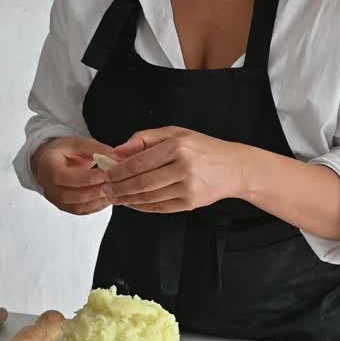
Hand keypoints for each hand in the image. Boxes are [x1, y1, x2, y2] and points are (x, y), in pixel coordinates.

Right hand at [30, 136, 119, 214]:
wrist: (50, 161)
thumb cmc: (64, 151)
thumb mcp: (78, 143)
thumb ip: (96, 150)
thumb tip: (116, 157)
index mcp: (48, 166)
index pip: (64, 176)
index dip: (86, 178)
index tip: (105, 174)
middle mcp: (47, 185)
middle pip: (69, 196)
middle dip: (93, 192)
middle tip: (112, 186)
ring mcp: (54, 199)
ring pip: (76, 207)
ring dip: (96, 201)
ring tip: (113, 192)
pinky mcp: (63, 206)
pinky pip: (80, 211)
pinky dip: (96, 207)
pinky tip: (108, 199)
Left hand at [105, 127, 252, 212]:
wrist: (235, 168)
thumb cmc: (203, 148)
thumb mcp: (176, 133)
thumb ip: (145, 138)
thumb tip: (117, 151)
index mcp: (178, 147)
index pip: (138, 162)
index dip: (117, 171)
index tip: (104, 174)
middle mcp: (183, 168)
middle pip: (140, 182)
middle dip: (118, 187)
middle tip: (104, 189)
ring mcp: (187, 188)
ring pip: (147, 197)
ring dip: (126, 199)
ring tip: (113, 196)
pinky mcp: (190, 204)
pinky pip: (158, 208)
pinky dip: (141, 207)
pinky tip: (131, 202)